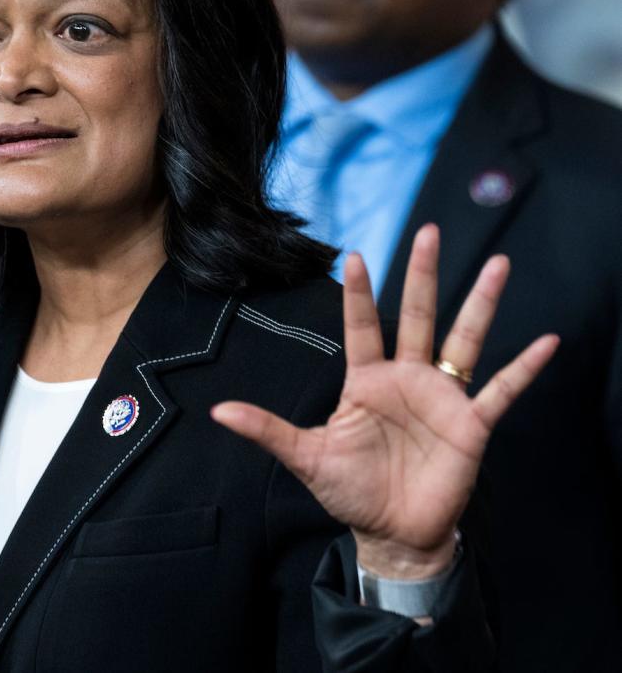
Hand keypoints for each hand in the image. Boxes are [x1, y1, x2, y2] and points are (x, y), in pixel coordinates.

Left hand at [212, 224, 557, 578]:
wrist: (392, 533)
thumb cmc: (351, 491)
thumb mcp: (306, 457)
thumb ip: (267, 430)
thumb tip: (218, 410)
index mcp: (367, 381)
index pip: (362, 326)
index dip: (360, 294)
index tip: (356, 255)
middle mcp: (407, 379)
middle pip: (418, 316)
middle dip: (423, 275)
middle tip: (429, 231)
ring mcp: (442, 398)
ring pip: (464, 339)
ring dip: (481, 303)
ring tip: (500, 264)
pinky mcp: (471, 425)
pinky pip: (502, 390)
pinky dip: (523, 368)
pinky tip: (545, 342)